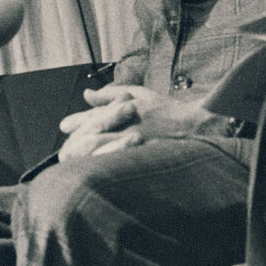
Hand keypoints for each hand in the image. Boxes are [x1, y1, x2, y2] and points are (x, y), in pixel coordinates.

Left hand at [57, 84, 225, 160]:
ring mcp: (137, 141)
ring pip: (101, 149)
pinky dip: (101, 167)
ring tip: (71, 161)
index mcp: (127, 107)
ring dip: (84, 155)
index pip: (94, 114)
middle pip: (93, 132)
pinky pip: (117, 163)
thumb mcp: (142, 95)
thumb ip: (112, 93)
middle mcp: (130, 123)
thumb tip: (86, 94)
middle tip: (63, 150)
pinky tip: (91, 171)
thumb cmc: (169, 112)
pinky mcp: (144, 157)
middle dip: (75, 141)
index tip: (64, 126)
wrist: (202, 131)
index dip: (76, 121)